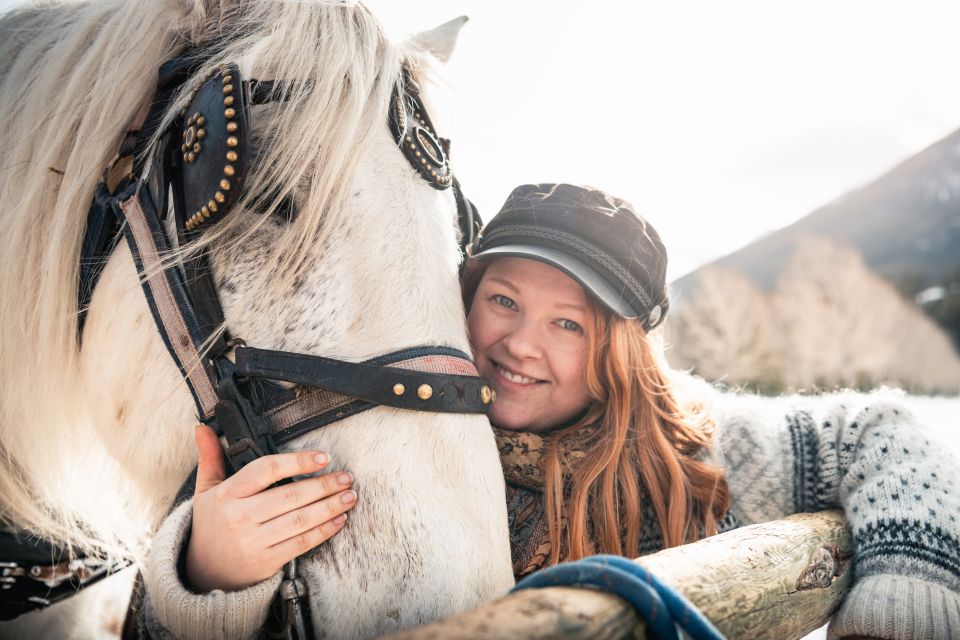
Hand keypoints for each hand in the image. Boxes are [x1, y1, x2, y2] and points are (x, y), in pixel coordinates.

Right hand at [185, 425, 356, 591]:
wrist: (204, 572)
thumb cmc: (211, 524)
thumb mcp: (205, 490)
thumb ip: (210, 458)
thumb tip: (203, 428)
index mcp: (227, 494)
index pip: (265, 470)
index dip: (297, 462)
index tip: (322, 457)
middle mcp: (240, 517)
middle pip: (289, 496)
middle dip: (324, 485)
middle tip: (346, 477)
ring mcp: (254, 541)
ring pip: (300, 520)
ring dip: (330, 507)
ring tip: (349, 496)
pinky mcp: (267, 561)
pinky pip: (301, 543)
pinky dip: (323, 531)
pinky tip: (339, 520)